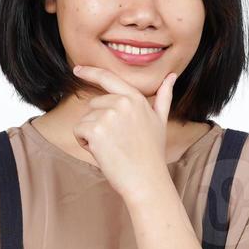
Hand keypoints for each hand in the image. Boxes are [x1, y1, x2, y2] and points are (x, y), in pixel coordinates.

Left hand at [71, 64, 177, 199]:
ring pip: (85, 120)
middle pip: (93, 105)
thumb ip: (163, 98)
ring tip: (112, 148)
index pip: (109, 78)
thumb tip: (171, 77)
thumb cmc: (152, 154)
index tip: (77, 69)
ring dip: (92, 135)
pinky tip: (103, 153)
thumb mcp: (161, 121)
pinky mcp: (95, 130)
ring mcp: (108, 115)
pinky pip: (78, 132)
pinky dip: (84, 144)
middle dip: (98, 123)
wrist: (146, 180)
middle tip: (117, 142)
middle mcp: (121, 102)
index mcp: (135, 98)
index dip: (90, 71)